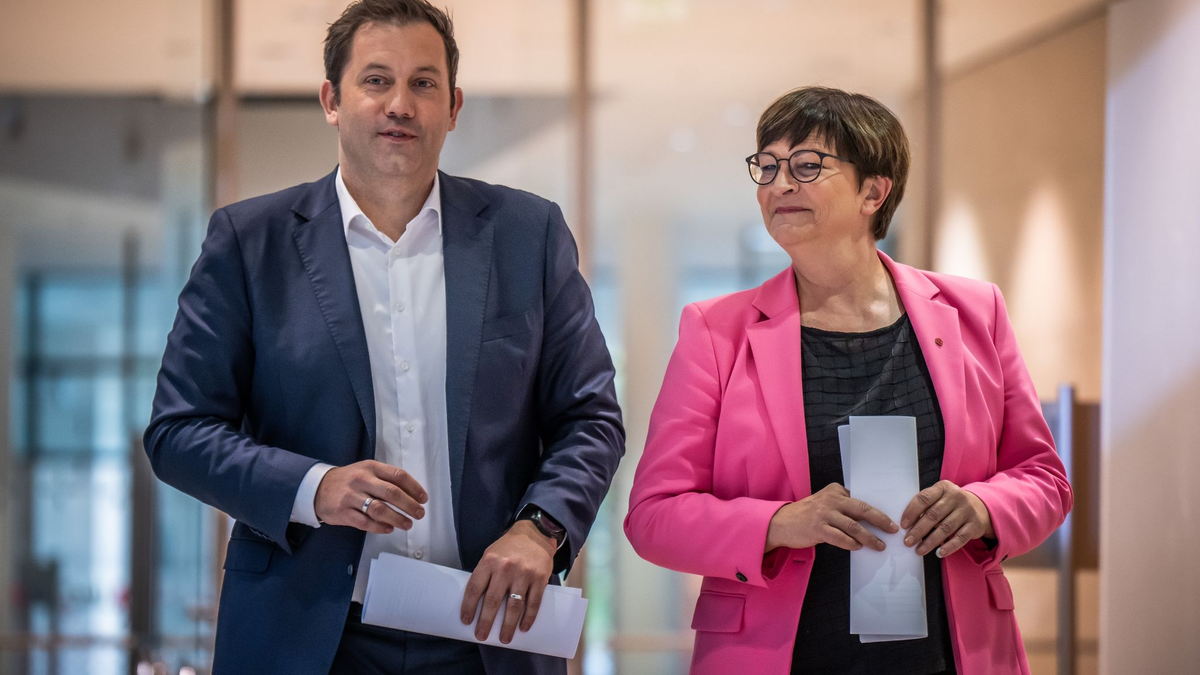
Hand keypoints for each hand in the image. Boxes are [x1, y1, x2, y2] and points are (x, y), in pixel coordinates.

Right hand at [314, 460, 427, 533]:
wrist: (318, 488)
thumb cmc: (348, 480)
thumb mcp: (367, 471)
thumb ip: (386, 479)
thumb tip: (411, 494)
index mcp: (371, 467)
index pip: (398, 476)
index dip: (414, 488)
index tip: (423, 498)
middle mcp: (362, 480)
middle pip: (391, 493)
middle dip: (409, 505)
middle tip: (419, 513)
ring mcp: (351, 496)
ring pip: (379, 509)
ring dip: (397, 518)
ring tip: (407, 524)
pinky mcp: (343, 512)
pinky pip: (365, 522)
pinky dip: (379, 527)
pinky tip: (389, 528)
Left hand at [460, 520, 555, 643]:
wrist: (535, 533)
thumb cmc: (509, 547)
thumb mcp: (491, 553)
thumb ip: (485, 573)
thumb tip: (475, 600)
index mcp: (489, 561)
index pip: (475, 588)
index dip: (469, 607)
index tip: (466, 621)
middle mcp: (505, 568)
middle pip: (492, 600)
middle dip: (486, 621)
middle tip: (481, 635)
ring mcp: (524, 574)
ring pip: (514, 605)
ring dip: (508, 625)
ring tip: (504, 638)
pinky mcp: (540, 579)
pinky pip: (533, 603)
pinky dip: (528, 617)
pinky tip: (523, 627)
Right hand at [766, 483, 898, 552]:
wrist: (781, 523)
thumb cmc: (807, 514)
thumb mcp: (825, 503)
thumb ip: (843, 506)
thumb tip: (869, 519)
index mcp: (835, 490)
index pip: (861, 499)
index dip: (877, 510)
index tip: (890, 518)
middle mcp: (831, 499)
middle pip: (862, 509)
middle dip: (880, 520)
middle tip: (892, 529)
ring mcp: (824, 514)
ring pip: (853, 526)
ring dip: (869, 537)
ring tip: (879, 545)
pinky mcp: (818, 528)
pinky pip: (840, 537)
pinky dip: (851, 543)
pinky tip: (858, 547)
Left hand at [901, 480, 994, 557]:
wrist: (981, 507)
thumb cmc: (952, 503)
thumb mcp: (940, 497)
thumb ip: (926, 506)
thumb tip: (908, 524)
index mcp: (943, 487)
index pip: (924, 498)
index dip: (912, 512)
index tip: (903, 525)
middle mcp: (956, 497)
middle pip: (933, 515)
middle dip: (918, 530)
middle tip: (908, 541)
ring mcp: (967, 510)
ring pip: (945, 528)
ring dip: (930, 541)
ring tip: (919, 550)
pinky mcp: (975, 524)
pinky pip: (960, 538)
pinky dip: (949, 547)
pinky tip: (939, 553)